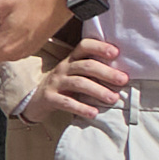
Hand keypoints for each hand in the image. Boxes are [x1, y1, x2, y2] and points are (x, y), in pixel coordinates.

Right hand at [16, 33, 134, 133]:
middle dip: (106, 72)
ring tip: (113, 99)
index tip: (116, 53)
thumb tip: (122, 76)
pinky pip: (66, 102)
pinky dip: (81, 108)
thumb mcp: (75, 74)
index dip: (99, 47)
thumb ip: (93, 71)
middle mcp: (63, 68)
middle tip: (123, 80)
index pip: (84, 46)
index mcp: (71, 59)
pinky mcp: (49, 98)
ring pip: (78, 83)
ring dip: (98, 91)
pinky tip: (94, 113)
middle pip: (86, 66)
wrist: (36, 100)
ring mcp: (55, 82)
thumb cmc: (64, 86)